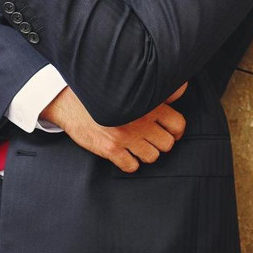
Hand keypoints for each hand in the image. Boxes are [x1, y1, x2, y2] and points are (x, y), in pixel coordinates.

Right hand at [40, 83, 187, 172]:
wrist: (70, 100)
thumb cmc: (102, 91)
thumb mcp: (131, 86)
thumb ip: (157, 90)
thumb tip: (182, 89)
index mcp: (148, 104)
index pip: (178, 124)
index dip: (176, 131)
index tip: (170, 132)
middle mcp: (140, 120)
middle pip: (167, 144)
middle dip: (161, 143)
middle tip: (152, 140)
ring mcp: (126, 136)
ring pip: (152, 157)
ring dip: (146, 154)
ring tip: (138, 147)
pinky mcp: (110, 149)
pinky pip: (132, 166)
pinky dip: (130, 163)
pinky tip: (124, 154)